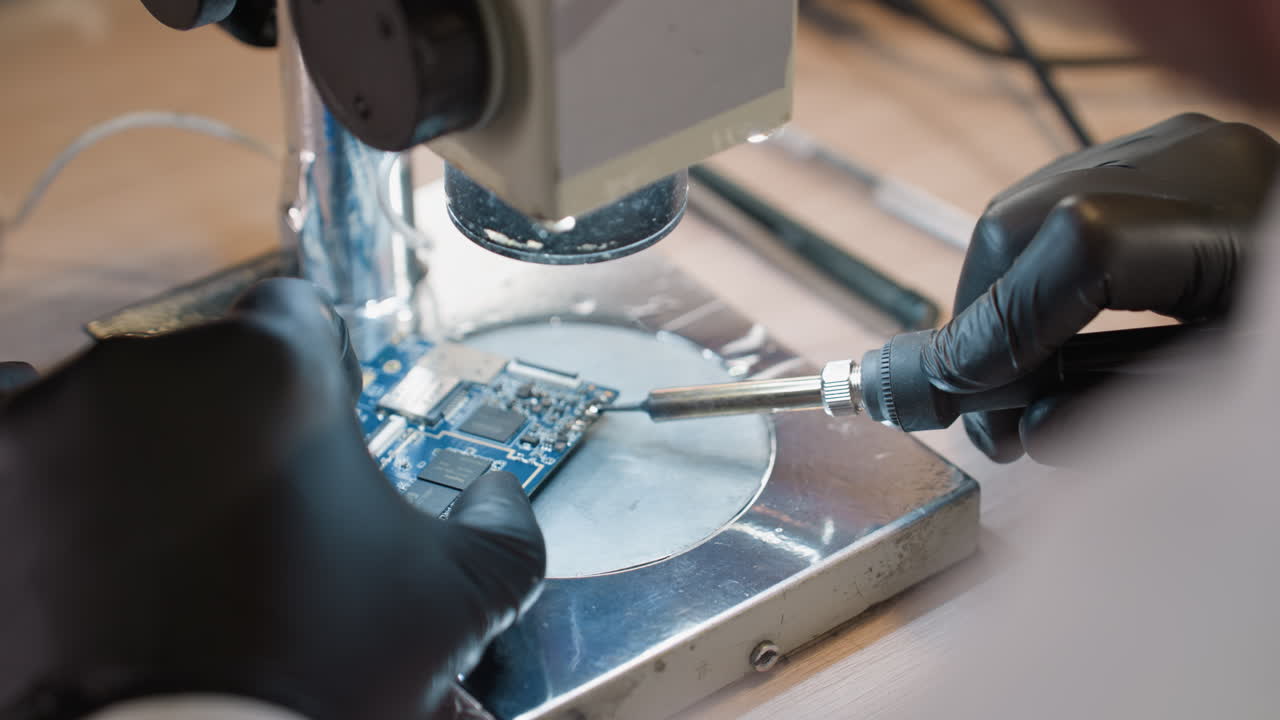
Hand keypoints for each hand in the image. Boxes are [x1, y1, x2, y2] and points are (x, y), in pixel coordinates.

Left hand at [0, 278, 544, 719]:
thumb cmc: (312, 676)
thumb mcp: (454, 602)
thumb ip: (503, 526)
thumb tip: (497, 497)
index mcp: (273, 367)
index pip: (294, 317)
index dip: (312, 372)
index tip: (306, 426)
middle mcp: (154, 367)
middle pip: (202, 361)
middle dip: (225, 420)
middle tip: (246, 510)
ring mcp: (54, 417)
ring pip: (113, 400)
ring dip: (138, 446)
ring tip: (167, 542)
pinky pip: (19, 434)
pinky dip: (50, 473)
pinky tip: (88, 539)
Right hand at [922, 113, 1278, 462]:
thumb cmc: (1277, 356)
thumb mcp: (1219, 390)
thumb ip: (1121, 409)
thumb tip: (1020, 423)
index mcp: (1241, 223)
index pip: (1085, 244)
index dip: (1008, 323)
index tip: (966, 395)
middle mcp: (1197, 159)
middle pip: (1022, 224)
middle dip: (979, 324)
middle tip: (971, 408)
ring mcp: (1165, 146)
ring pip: (1016, 217)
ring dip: (993, 306)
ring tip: (1008, 385)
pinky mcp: (1143, 160)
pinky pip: (1043, 213)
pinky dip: (1023, 281)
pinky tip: (1038, 336)